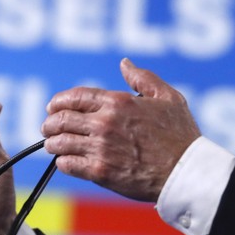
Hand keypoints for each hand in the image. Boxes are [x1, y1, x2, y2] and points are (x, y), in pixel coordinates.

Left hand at [41, 58, 200, 201]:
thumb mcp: (167, 97)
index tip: (53, 107)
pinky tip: (66, 161)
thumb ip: (143, 78)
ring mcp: (100, 148)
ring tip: (53, 145)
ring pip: (60, 142)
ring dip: (52, 143)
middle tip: (48, 127)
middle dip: (50, 123)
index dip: (58, 102)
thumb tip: (124, 63)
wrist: (186, 172)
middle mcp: (105, 123)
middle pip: (61, 119)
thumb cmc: (181, 135)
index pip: (74, 97)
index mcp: (118, 102)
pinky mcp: (100, 172)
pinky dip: (63, 162)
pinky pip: (68, 164)